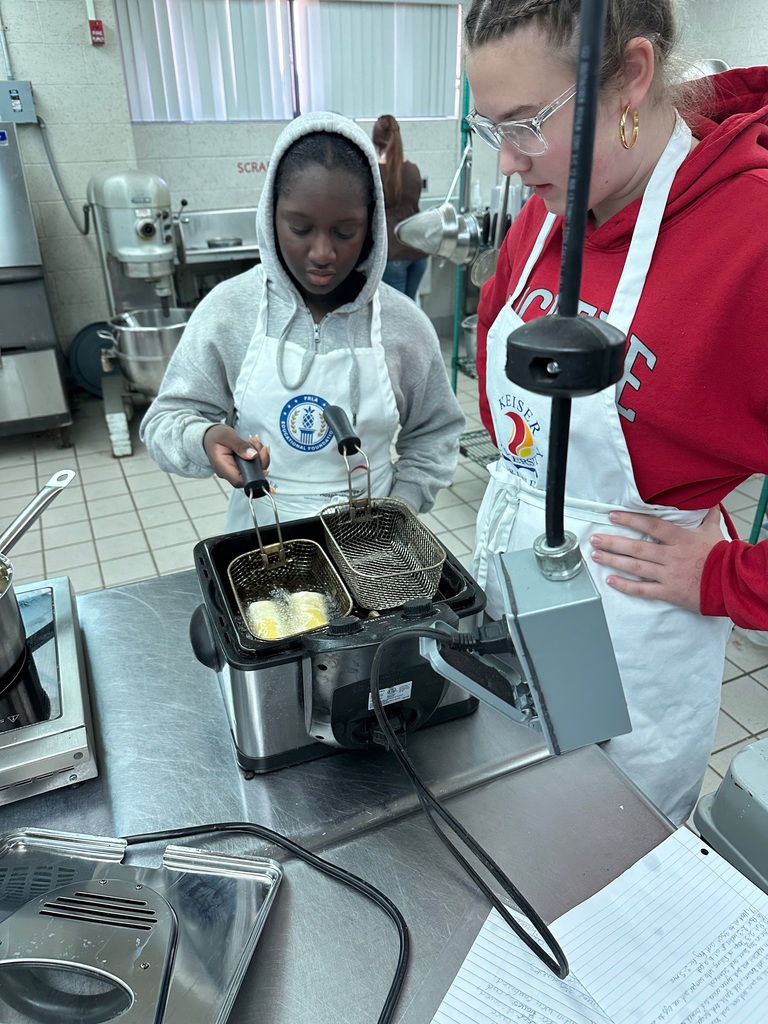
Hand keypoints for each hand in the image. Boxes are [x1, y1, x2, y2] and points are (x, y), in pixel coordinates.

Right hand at [203, 424, 270, 487]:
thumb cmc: (215, 436)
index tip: (264, 466)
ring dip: (259, 455)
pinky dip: (257, 454)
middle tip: (260, 445)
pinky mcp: (240, 467)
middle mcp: (229, 472)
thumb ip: (239, 445)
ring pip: (254, 470)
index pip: (239, 480)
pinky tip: (254, 443)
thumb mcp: (226, 436)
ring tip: (254, 440)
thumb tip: (253, 456)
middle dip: (260, 461)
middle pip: (250, 476)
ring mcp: (235, 470)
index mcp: (222, 467)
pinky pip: (252, 464)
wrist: (210, 436)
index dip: (254, 477)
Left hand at [589, 507, 723, 611]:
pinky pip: (643, 589)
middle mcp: (670, 556)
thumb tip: (711, 501)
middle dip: (613, 542)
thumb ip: (708, 516)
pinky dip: (626, 586)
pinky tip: (611, 581)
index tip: (613, 516)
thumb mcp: (714, 532)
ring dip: (613, 560)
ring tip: (596, 555)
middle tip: (595, 538)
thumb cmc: (723, 558)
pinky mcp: (669, 592)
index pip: (651, 526)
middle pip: (636, 548)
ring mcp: (668, 574)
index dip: (630, 520)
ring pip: (635, 567)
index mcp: (680, 539)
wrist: (733, 583)